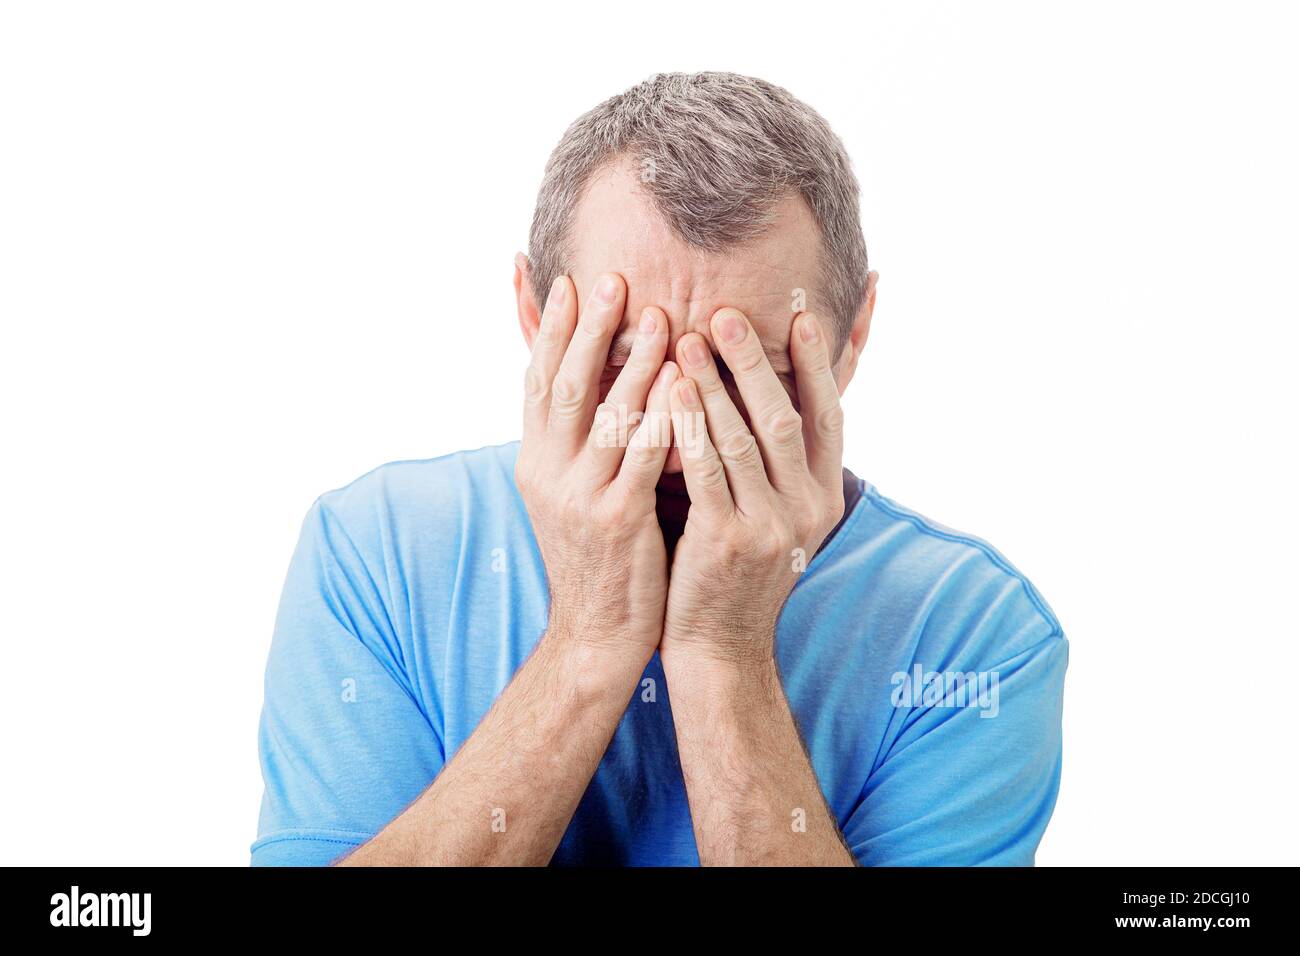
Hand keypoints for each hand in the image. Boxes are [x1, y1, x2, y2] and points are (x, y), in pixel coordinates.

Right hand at [516, 272, 679, 656]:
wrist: (594, 633)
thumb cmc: (597, 557)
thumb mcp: (571, 494)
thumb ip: (580, 441)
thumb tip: (594, 385)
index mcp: (534, 462)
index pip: (536, 382)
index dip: (552, 331)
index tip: (569, 283)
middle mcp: (547, 473)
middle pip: (565, 386)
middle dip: (589, 330)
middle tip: (613, 280)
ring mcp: (579, 496)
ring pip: (606, 415)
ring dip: (633, 363)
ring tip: (660, 318)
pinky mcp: (616, 520)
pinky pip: (644, 457)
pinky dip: (665, 417)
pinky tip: (685, 385)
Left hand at [663, 307, 845, 665]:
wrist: (719, 647)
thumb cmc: (736, 571)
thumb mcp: (776, 517)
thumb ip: (777, 463)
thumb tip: (774, 396)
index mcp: (824, 497)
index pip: (829, 417)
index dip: (818, 365)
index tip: (802, 316)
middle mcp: (807, 509)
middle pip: (785, 418)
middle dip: (756, 362)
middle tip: (727, 313)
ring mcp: (770, 527)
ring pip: (742, 439)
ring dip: (714, 384)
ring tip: (688, 338)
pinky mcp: (728, 541)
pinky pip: (706, 470)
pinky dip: (689, 426)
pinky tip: (669, 392)